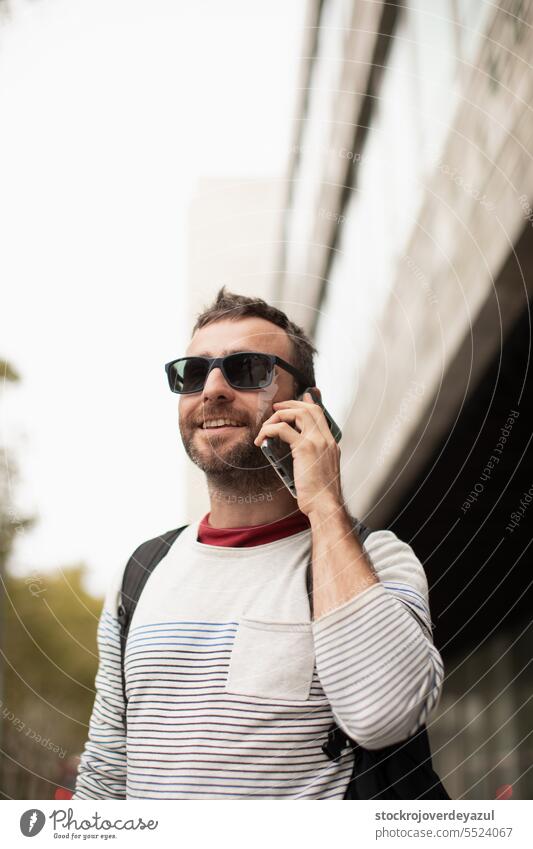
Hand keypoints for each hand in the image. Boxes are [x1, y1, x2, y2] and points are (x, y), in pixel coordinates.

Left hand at [253, 391, 343, 517]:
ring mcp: (317, 442)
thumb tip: (295, 454)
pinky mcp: (305, 448)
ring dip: (278, 415)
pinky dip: (269, 430)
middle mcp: (326, 440)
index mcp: (331, 444)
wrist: (325, 505)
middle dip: (291, 404)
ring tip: (267, 426)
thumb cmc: (320, 495)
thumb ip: (313, 459)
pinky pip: (283, 429)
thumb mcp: (320, 472)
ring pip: (297, 413)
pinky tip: (262, 439)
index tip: (304, 396)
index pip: (322, 415)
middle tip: (277, 407)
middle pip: (310, 409)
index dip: (311, 402)